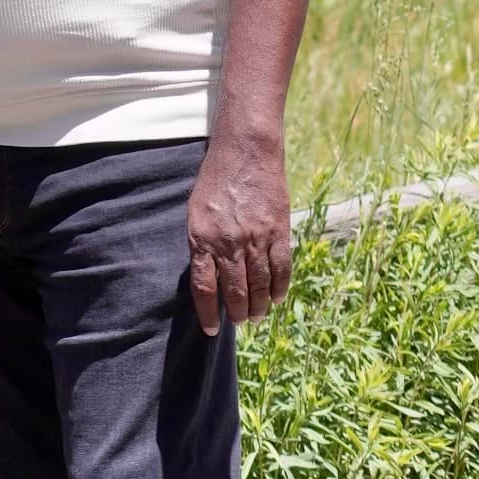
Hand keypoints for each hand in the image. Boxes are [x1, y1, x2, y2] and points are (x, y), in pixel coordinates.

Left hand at [186, 131, 293, 334]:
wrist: (245, 149)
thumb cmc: (216, 178)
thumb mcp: (197, 210)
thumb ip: (202, 243)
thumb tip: (210, 277)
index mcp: (202, 237)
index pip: (204, 288)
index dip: (209, 314)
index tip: (212, 329)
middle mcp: (229, 242)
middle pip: (235, 292)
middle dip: (237, 313)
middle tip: (240, 321)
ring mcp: (256, 238)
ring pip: (260, 286)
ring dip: (259, 306)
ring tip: (257, 316)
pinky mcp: (279, 232)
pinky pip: (281, 270)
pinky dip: (279, 289)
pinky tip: (276, 298)